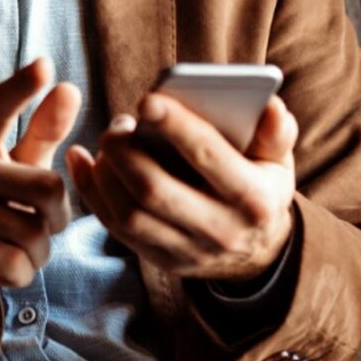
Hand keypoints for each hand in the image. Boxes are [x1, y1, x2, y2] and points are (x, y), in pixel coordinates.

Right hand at [0, 57, 83, 332]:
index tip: (44, 66)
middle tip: (43, 228)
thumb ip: (43, 132)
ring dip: (40, 253)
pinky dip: (22, 273)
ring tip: (20, 250)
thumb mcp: (17, 170)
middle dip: (58, 219)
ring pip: (33, 232)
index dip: (22, 88)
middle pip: (47, 188)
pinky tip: (6, 269)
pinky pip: (14, 262)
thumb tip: (68, 88)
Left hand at [65, 89, 298, 283]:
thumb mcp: (278, 161)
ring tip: (108, 141)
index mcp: (255, 199)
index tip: (147, 100)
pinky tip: (82, 161)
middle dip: (126, 152)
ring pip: (129, 215)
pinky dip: (91, 192)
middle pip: (156, 191)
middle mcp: (221, 231)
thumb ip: (276, 133)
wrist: (256, 252)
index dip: (176, 127)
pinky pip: (115, 228)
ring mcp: (188, 252)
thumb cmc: (260, 186)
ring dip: (106, 173)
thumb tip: (271, 106)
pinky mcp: (161, 261)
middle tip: (118, 124)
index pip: (209, 158)